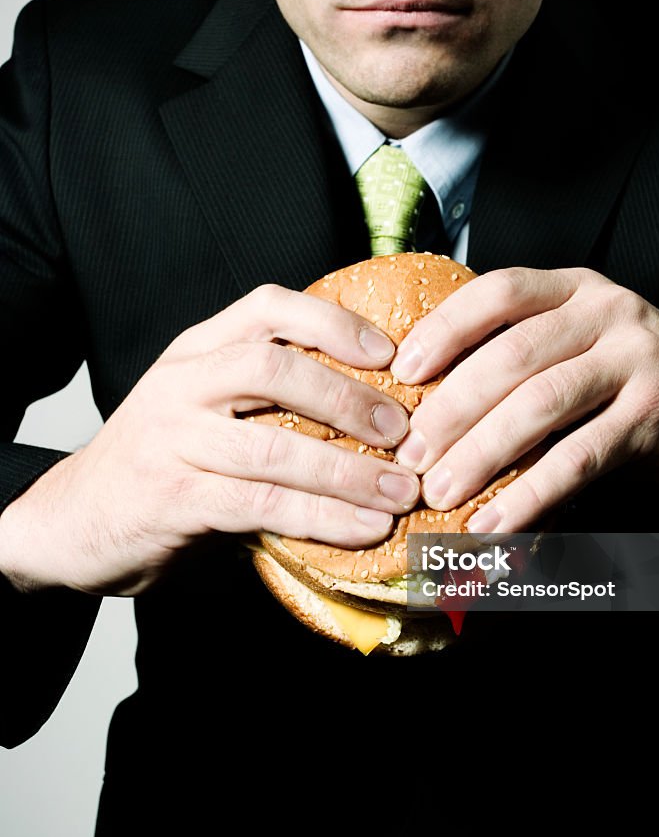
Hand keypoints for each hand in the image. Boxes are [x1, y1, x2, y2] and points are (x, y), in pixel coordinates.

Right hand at [0, 285, 418, 594]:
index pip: (267, 307)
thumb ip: (266, 399)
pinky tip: (363, 529)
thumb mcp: (204, 409)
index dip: (334, 322)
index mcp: (195, 351)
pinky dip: (321, 518)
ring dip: (348, 472)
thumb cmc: (163, 462)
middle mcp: (179, 384)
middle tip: (404, 432)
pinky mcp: (170, 499)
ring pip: (272, 447)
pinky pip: (260, 505)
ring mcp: (169, 440)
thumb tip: (374, 411)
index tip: (389, 353)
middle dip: (349, 399)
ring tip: (400, 493)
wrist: (75, 519)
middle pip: (273, 368)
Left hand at [390, 267, 658, 533]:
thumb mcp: (588, 347)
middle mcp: (608, 313)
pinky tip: (497, 524)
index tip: (400, 374)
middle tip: (410, 456)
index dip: (443, 330)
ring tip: (440, 493)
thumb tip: (434, 409)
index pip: (499, 292)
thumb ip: (527, 359)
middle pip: (511, 355)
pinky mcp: (655, 415)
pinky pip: (578, 458)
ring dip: (480, 454)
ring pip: (540, 405)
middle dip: (450, 409)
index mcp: (578, 290)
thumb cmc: (645, 382)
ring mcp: (636, 360)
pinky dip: (531, 495)